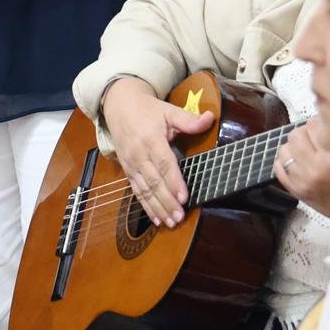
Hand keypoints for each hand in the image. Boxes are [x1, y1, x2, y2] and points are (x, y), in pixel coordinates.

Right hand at [100, 80, 214, 228]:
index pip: (164, 163)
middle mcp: (139, 154)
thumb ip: (188, 119)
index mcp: (151, 139)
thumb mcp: (168, 110)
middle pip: (154, 182)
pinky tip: (156, 219)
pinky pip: (137, 191)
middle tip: (180, 216)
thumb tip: (210, 118)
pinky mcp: (128, 171)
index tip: (184, 197)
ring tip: (171, 222)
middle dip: (167, 201)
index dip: (174, 181)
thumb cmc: (148, 110)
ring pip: (145, 190)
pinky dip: (146, 207)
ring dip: (158, 208)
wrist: (119, 107)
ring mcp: (132, 164)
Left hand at [273, 122, 329, 227]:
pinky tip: (302, 161)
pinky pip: (279, 168)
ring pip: (284, 150)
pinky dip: (287, 161)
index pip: (313, 124)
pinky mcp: (299, 192)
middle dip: (307, 132)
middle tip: (320, 136)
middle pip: (295, 135)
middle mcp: (316, 170)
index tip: (329, 126)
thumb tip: (329, 113)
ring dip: (296, 146)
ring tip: (311, 149)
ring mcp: (304, 182)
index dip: (322, 121)